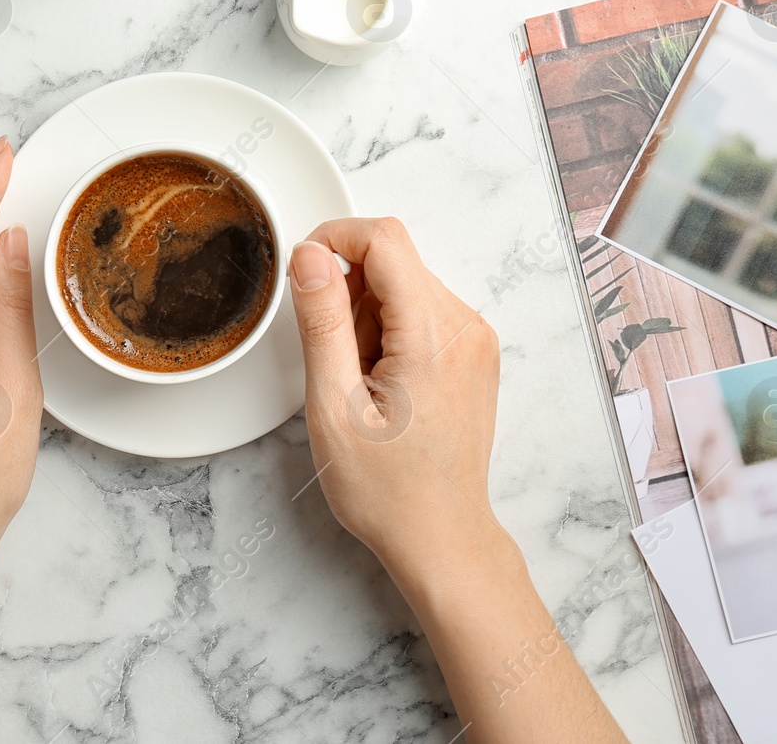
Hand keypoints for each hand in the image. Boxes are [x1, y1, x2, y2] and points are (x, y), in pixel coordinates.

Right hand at [287, 217, 507, 586]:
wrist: (440, 536)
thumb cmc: (389, 490)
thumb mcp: (333, 406)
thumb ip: (322, 321)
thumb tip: (311, 255)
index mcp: (434, 334)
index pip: (383, 239)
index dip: (332, 240)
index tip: (302, 273)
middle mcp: (465, 327)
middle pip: (393, 260)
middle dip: (348, 293)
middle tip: (337, 359)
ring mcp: (474, 339)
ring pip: (403, 284)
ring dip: (367, 316)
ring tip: (360, 381)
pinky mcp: (471, 353)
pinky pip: (419, 311)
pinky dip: (388, 332)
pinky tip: (381, 383)